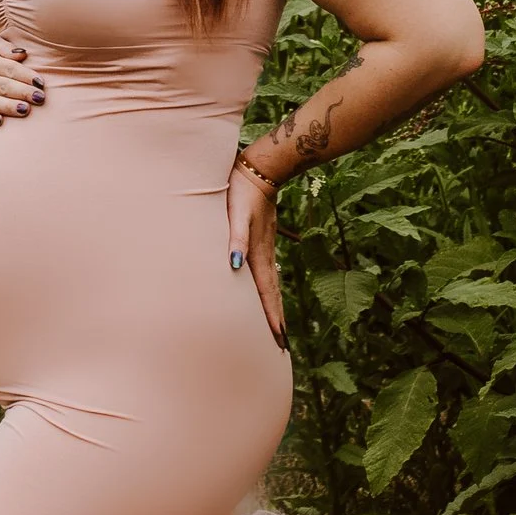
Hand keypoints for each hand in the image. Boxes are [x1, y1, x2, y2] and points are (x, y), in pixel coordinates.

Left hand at [226, 152, 284, 342]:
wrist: (259, 169)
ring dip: (275, 307)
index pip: (266, 293)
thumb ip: (235, 238)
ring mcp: (265, 248)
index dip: (270, 317)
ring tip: (277, 327)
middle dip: (276, 320)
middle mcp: (265, 254)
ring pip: (271, 285)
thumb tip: (234, 266)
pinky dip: (269, 290)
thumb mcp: (235, 213)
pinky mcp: (262, 240)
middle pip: (273, 294)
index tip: (278, 340)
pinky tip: (267, 293)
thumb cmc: (240, 190)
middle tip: (281, 345)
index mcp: (258, 253)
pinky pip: (267, 273)